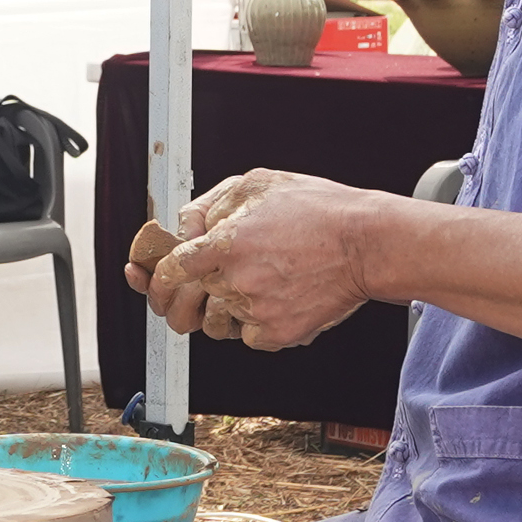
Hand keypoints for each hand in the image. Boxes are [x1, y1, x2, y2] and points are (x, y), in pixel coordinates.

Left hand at [128, 168, 376, 351]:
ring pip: (217, 322)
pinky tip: (275, 298)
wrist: (367, 245)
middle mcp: (235, 280)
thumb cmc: (319, 210)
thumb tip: (186, 227)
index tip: (155, 279)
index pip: (170, 270)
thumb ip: (212, 204)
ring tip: (252, 285)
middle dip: (187, 297)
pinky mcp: (277, 334)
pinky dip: (255, 323)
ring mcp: (255, 311)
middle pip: (189, 302)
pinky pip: (247, 337)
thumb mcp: (258, 184)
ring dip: (223, 309)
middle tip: (196, 291)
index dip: (157, 278)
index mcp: (224, 243)